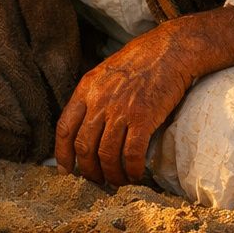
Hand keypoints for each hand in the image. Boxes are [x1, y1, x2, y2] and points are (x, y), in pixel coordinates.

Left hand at [55, 8, 233, 187]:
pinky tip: (135, 175)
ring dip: (111, 174)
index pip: (64, 128)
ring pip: (106, 154)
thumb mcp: (105, 74)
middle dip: (88, 170)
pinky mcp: (143, 118)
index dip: (62, 153)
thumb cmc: (141, 61)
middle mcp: (99, 101)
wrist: (171, 50)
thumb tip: (85, 125)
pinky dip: (131, 170)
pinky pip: (131, 154)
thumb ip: (93, 97)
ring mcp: (120, 110)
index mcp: (86, 90)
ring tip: (116, 182)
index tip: (66, 170)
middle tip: (96, 181)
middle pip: (84, 146)